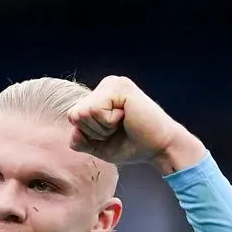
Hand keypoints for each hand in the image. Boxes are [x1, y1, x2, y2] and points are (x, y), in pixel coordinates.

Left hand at [66, 76, 206, 172]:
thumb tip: (73, 130)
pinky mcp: (119, 86)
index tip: (112, 134)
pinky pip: (95, 110)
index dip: (89, 134)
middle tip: (118, 129)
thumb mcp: (98, 146)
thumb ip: (79, 139)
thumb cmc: (131, 146)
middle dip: (94, 132)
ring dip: (102, 127)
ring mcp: (112, 83)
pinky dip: (108, 122)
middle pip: (75, 115)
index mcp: (99, 96)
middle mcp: (105, 86)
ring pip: (83, 112)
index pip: (73, 117)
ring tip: (122, 123)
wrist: (158, 148)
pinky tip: (126, 117)